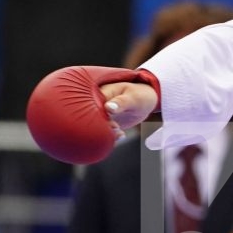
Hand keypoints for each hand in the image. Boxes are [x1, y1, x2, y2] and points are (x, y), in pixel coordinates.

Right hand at [25, 65, 154, 163]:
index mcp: (98, 94)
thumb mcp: (133, 97)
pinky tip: (119, 138)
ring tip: (118, 134)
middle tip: (109, 128)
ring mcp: (100, 114)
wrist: (148, 100)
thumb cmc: (140, 95)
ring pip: (92, 126)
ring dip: (102, 133)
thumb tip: (108, 108)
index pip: (84, 104)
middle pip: (83, 116)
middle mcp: (96, 104)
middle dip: (90, 126)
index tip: (100, 121)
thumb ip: (121, 102)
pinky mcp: (107, 123)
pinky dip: (108, 138)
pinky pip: (102, 133)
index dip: (87, 114)